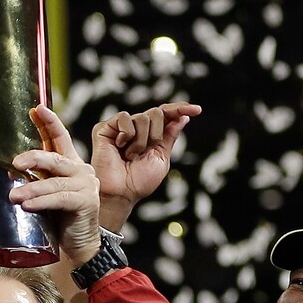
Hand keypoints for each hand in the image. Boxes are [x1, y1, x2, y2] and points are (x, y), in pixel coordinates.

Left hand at [9, 103, 99, 265]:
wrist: (79, 245)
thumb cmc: (58, 219)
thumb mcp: (45, 193)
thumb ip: (34, 180)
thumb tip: (7, 171)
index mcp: (71, 164)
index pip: (60, 138)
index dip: (49, 122)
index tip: (36, 108)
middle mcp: (81, 170)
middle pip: (54, 158)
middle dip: (33, 157)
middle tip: (14, 163)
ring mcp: (86, 186)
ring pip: (54, 182)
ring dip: (31, 188)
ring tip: (12, 196)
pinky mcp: (87, 202)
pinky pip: (59, 199)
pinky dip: (41, 202)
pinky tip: (27, 205)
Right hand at [90, 102, 200, 230]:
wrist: (121, 193)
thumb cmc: (139, 182)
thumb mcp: (161, 158)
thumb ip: (169, 136)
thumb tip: (182, 117)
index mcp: (150, 134)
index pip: (166, 114)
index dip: (181, 109)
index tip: (198, 110)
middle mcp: (136, 128)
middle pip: (156, 113)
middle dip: (156, 134)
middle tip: (146, 152)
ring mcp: (120, 128)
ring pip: (142, 117)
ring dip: (141, 141)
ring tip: (130, 156)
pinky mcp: (104, 128)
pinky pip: (124, 118)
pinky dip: (127, 134)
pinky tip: (120, 147)